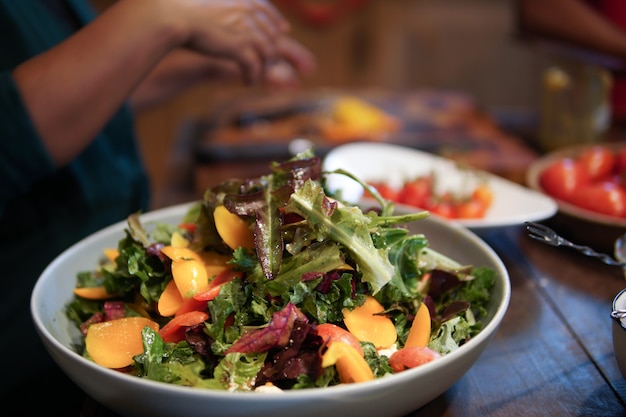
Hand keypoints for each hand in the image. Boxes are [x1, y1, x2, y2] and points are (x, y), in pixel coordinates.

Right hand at [175, 0, 290, 83]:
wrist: (173, 18)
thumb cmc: (182, 12)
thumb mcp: (208, 5)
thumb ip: (222, 9)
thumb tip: (227, 14)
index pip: (266, 9)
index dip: (277, 21)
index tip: (284, 29)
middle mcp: (246, 12)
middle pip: (272, 33)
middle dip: (274, 49)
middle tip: (269, 63)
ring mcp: (244, 29)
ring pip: (268, 52)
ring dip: (265, 66)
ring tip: (256, 75)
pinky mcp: (238, 47)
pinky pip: (254, 66)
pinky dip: (253, 76)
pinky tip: (247, 81)